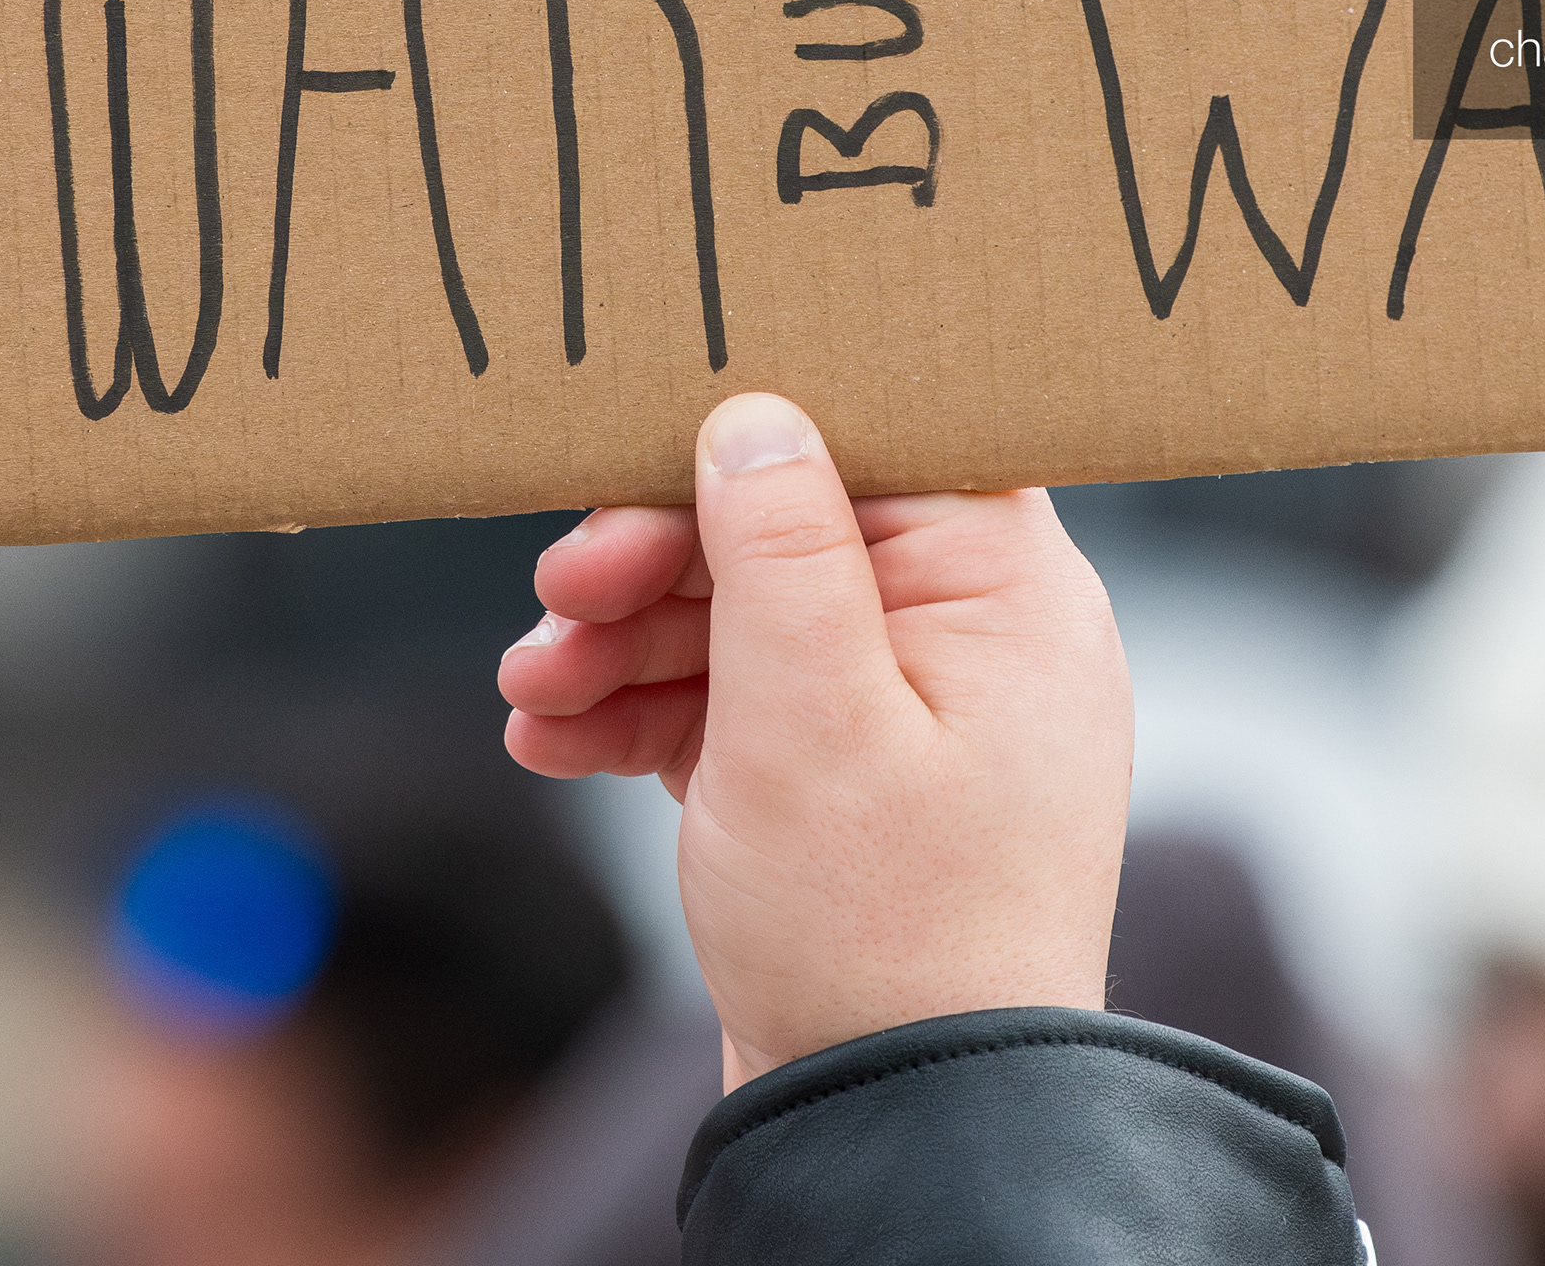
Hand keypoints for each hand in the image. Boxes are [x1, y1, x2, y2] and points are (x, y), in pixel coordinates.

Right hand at [498, 391, 1132, 1088]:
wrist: (894, 1130)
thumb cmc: (884, 933)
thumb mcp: (809, 716)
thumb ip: (780, 548)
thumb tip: (757, 414)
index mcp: (1010, 592)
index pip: (880, 445)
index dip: (751, 442)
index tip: (637, 458)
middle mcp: (975, 638)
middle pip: (793, 530)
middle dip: (658, 562)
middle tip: (559, 595)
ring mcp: (909, 714)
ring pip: (745, 619)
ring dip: (626, 640)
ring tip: (534, 687)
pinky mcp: (844, 784)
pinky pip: (733, 706)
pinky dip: (641, 714)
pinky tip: (552, 737)